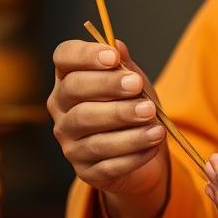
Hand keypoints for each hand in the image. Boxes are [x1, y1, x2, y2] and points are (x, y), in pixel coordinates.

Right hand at [49, 39, 168, 217]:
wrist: (142, 149)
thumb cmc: (132, 106)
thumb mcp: (133, 82)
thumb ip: (125, 65)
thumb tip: (117, 45)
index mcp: (69, 79)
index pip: (64, 58)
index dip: (85, 55)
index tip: (113, 57)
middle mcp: (62, 111)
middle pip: (75, 93)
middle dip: (108, 87)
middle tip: (137, 86)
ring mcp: (71, 144)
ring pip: (93, 134)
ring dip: (126, 127)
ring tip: (155, 123)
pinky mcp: (87, 172)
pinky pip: (109, 165)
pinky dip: (134, 154)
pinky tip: (154, 144)